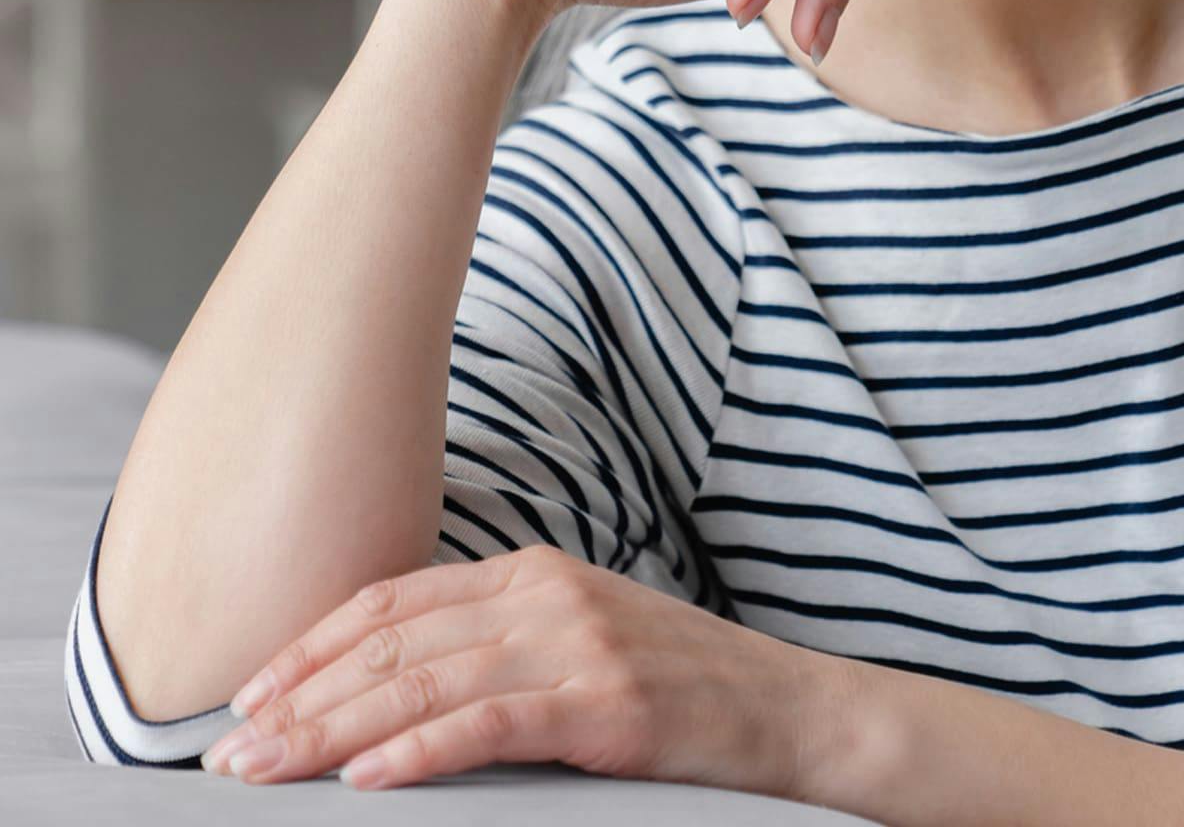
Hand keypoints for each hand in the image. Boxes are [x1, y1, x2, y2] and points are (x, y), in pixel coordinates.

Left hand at [199, 543, 856, 797]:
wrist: (785, 709)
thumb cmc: (676, 684)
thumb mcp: (580, 638)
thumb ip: (497, 643)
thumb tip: (388, 687)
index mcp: (535, 571)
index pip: (396, 601)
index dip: (313, 645)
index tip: (250, 695)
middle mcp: (548, 593)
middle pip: (396, 643)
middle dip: (302, 698)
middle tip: (231, 752)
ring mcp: (579, 644)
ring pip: (427, 685)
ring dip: (333, 732)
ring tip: (269, 770)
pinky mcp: (606, 704)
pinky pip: (492, 723)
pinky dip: (421, 751)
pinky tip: (367, 780)